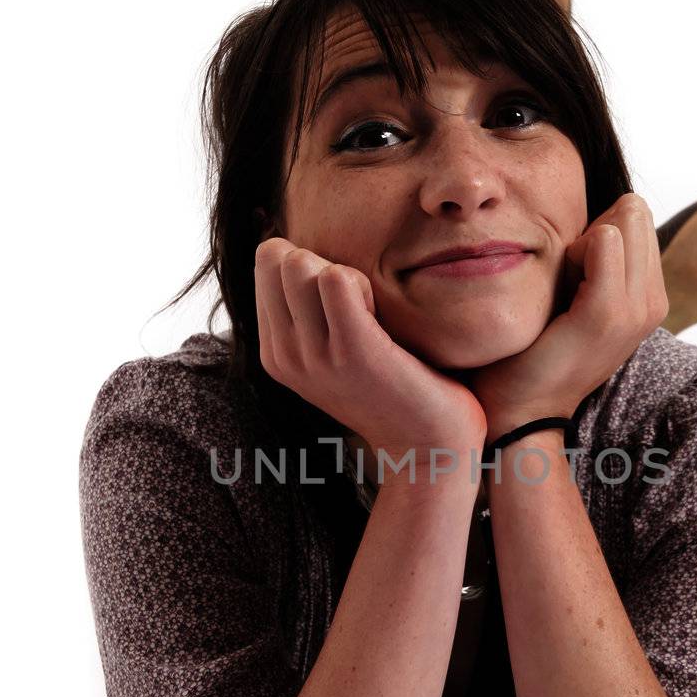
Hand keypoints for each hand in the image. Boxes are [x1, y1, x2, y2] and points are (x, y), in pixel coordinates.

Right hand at [254, 238, 487, 464]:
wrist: (429, 447)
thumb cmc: (393, 388)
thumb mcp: (333, 352)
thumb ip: (310, 310)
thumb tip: (300, 249)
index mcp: (275, 353)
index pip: (267, 262)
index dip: (309, 264)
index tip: (342, 301)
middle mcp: (285, 356)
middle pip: (278, 258)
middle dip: (321, 261)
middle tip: (358, 302)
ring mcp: (315, 356)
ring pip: (303, 264)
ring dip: (345, 272)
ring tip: (370, 311)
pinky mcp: (353, 352)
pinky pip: (338, 279)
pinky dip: (364, 283)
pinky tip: (383, 317)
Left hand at [466, 191, 668, 441]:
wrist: (520, 409)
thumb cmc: (536, 347)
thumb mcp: (576, 295)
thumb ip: (594, 257)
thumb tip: (597, 212)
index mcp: (649, 297)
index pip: (636, 215)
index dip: (598, 229)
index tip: (573, 275)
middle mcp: (654, 302)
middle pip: (633, 211)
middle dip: (594, 230)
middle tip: (566, 282)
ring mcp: (636, 310)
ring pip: (621, 220)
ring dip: (581, 244)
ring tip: (563, 293)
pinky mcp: (607, 313)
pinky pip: (604, 240)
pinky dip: (575, 252)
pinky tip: (558, 294)